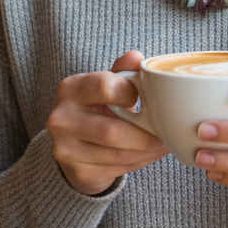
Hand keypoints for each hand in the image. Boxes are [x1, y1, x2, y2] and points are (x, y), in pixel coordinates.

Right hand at [47, 50, 168, 195]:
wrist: (77, 144)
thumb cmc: (100, 107)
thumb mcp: (109, 85)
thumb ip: (123, 71)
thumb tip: (137, 57)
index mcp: (71, 88)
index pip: (104, 86)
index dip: (131, 93)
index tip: (147, 98)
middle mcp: (61, 118)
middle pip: (111, 130)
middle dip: (145, 135)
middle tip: (166, 133)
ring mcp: (64, 148)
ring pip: (116, 154)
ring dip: (146, 151)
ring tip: (163, 144)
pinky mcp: (76, 171)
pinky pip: (116, 169)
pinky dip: (139, 162)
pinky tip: (149, 154)